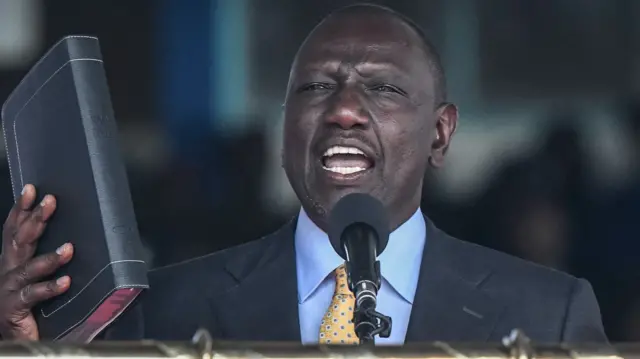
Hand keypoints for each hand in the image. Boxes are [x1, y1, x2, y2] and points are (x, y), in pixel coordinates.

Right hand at [0, 184, 72, 339]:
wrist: (12, 339)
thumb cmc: (26, 305)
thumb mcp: (36, 277)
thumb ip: (49, 259)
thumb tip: (73, 239)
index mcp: (12, 260)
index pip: (15, 229)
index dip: (21, 209)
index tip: (32, 189)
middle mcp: (7, 270)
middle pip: (20, 240)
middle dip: (35, 218)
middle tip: (50, 201)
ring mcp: (9, 289)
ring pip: (28, 268)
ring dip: (49, 257)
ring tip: (69, 248)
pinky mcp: (15, 308)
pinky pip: (34, 295)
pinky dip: (50, 287)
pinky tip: (66, 281)